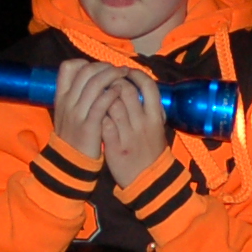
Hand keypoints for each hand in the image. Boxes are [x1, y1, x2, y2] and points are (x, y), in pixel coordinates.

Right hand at [48, 58, 130, 159]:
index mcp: (61, 97)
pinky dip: (112, 93)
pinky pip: (101, 103)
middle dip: (105, 66)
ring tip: (124, 74)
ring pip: (94, 84)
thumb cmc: (74, 135)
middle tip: (119, 69)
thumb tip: (93, 79)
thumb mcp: (68, 113)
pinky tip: (120, 90)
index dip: (85, 63)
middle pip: (85, 72)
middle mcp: (68, 102)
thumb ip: (77, 96)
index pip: (68, 68)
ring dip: (112, 75)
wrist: (71, 161)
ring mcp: (77, 113)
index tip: (99, 68)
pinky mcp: (89, 125)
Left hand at [94, 66, 170, 189]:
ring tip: (99, 94)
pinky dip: (98, 114)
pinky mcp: (114, 146)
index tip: (127, 72)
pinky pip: (104, 124)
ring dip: (103, 96)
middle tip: (108, 81)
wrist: (148, 180)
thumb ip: (151, 109)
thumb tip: (144, 87)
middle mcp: (142, 123)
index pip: (148, 86)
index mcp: (155, 117)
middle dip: (114, 81)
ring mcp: (128, 134)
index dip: (136, 75)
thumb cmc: (151, 150)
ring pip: (113, 104)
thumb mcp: (157, 128)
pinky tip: (94, 112)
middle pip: (127, 91)